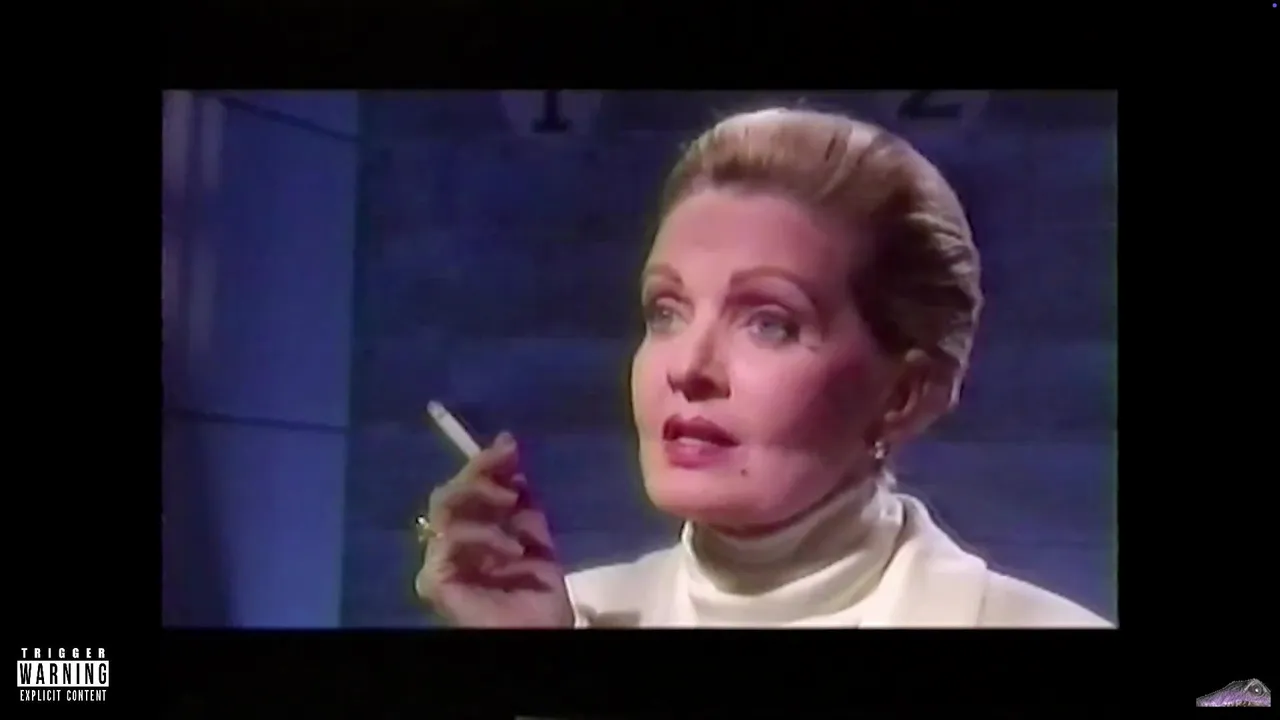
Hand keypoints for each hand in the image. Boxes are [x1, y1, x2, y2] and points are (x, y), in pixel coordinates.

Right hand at [414, 432, 573, 627]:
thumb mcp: (536, 533)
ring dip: (483, 502)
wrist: (542, 631)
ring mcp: (440, 561)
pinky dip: (481, 536)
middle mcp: (451, 543)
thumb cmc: (539, 593)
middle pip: (448, 493)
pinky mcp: (434, 580)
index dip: (484, 463)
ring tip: (515, 510)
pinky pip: (447, 542)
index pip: (466, 487)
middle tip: (507, 468)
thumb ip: (521, 497)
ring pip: (444, 509)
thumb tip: (508, 446)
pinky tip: (512, 549)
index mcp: (473, 530)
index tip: (509, 444)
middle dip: (478, 472)